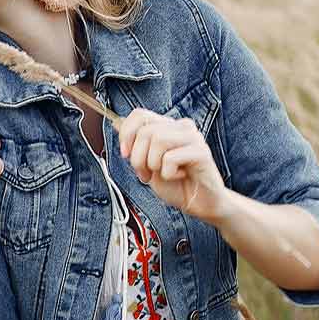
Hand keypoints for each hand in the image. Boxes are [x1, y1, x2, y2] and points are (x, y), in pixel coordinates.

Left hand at [117, 108, 227, 222]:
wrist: (200, 204)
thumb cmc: (176, 184)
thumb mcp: (147, 163)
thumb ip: (136, 145)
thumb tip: (117, 124)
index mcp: (168, 126)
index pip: (140, 115)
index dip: (126, 134)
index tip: (125, 154)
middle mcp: (182, 127)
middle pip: (146, 130)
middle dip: (138, 158)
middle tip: (146, 174)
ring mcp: (193, 138)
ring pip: (157, 140)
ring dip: (153, 165)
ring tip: (162, 175)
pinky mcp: (201, 152)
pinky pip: (171, 158)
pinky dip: (168, 174)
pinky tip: (179, 176)